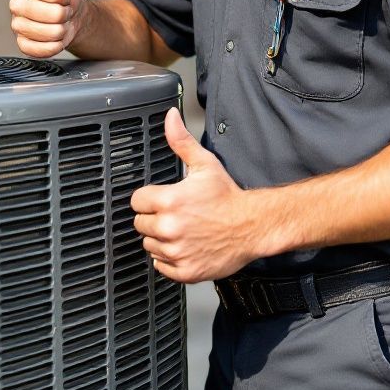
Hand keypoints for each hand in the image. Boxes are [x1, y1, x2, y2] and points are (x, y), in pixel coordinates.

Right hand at [9, 0, 85, 57]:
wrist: (70, 16)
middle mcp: (16, 4)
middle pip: (53, 15)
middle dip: (65, 14)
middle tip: (62, 9)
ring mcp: (17, 25)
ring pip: (50, 33)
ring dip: (62, 30)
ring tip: (58, 22)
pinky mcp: (22, 45)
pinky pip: (42, 49)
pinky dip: (54, 45)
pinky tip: (53, 36)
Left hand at [131, 108, 260, 282]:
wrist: (252, 226)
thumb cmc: (228, 197)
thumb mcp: (204, 164)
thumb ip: (181, 141)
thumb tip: (170, 118)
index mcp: (169, 201)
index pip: (136, 201)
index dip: (149, 198)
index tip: (162, 199)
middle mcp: (169, 228)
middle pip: (140, 224)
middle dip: (154, 218)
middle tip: (175, 214)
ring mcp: (176, 252)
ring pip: (149, 245)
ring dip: (160, 239)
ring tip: (182, 229)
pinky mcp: (185, 270)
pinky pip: (161, 266)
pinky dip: (169, 259)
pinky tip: (185, 246)